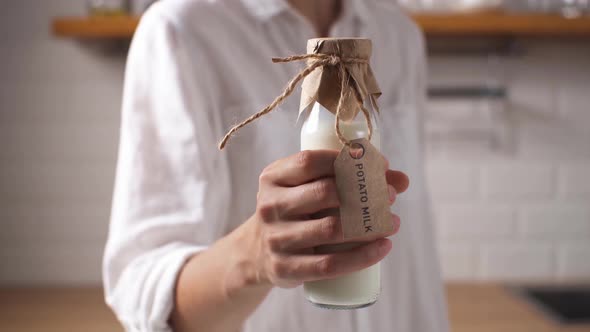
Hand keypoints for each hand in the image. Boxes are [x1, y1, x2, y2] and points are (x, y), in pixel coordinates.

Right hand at [235, 150, 408, 288]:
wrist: (257, 252)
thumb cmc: (294, 210)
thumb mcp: (305, 187)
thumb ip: (346, 177)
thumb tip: (402, 179)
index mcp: (273, 178)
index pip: (310, 161)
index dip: (348, 160)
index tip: (379, 166)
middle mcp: (270, 206)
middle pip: (324, 193)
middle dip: (364, 192)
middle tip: (389, 196)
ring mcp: (276, 239)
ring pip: (331, 230)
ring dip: (370, 225)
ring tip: (393, 222)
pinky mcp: (285, 268)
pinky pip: (330, 264)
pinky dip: (362, 256)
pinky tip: (383, 247)